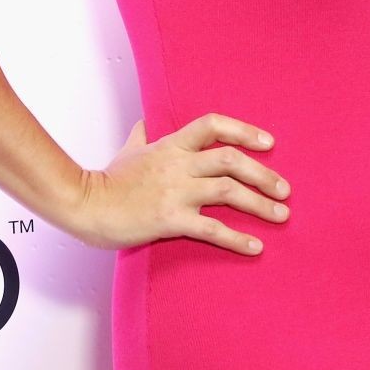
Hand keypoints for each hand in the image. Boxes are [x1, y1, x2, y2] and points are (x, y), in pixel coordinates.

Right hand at [68, 113, 289, 254]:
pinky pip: (212, 229)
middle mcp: (178, 165)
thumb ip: (142, 135)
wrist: (84, 205)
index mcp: (171, 145)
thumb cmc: (106, 180)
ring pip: (229, 192)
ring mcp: (175, 192)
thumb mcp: (127, 150)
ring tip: (281, 215)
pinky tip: (255, 247)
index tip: (269, 143)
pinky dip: (237, 239)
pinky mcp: (170, 219)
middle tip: (285, 189)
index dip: (244, 131)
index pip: (213, 125)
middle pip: (232, 160)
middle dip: (264, 174)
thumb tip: (144, 123)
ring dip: (260, 204)